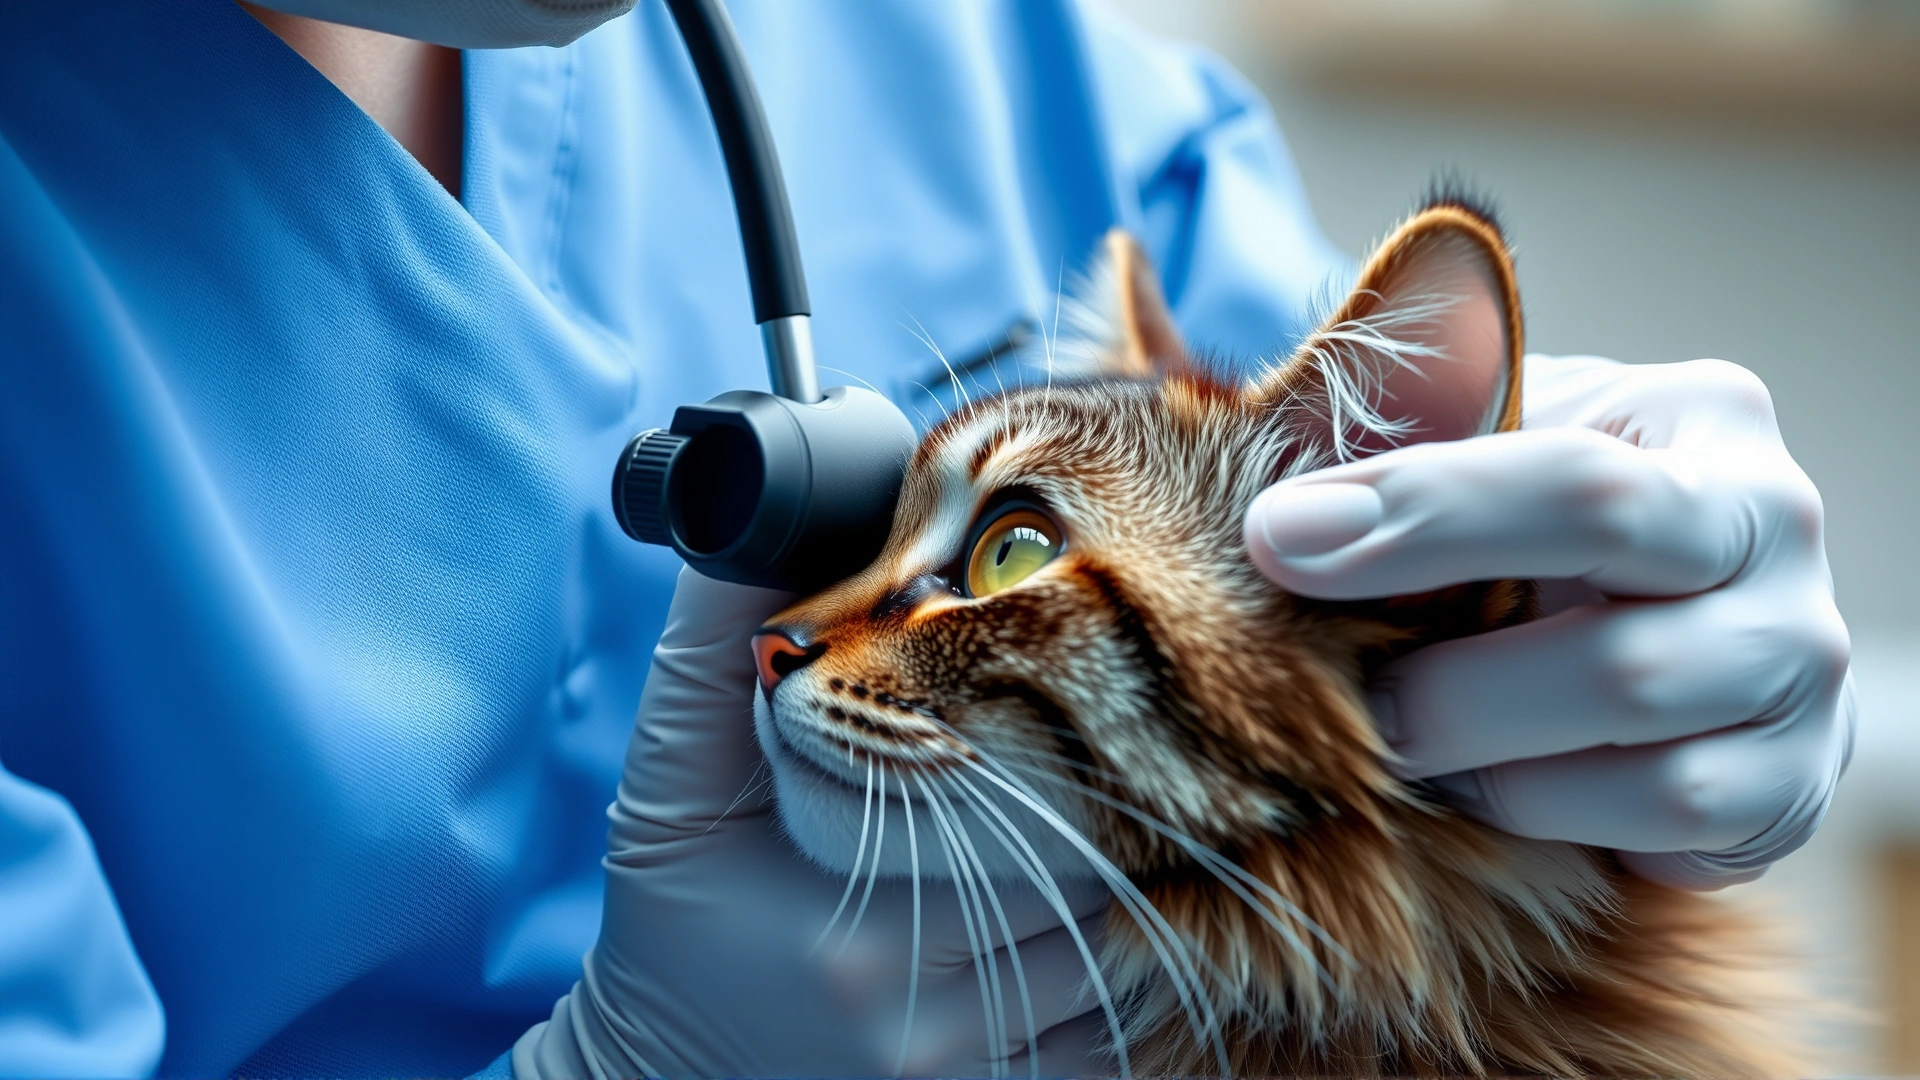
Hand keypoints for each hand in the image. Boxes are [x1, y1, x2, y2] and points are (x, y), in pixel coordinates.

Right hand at [511, 569, 1107, 1078]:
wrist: (662, 1075)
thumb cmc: (676, 920)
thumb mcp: (670, 784)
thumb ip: (708, 656)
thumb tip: (744, 521)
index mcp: (858, 931)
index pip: (1027, 823)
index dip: (1067, 750)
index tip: (1073, 692)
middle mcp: (925, 1020)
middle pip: (1091, 890)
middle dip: (1111, 809)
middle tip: (1123, 739)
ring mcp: (965, 1073)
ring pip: (1115, 963)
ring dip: (1127, 888)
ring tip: (1121, 817)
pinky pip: (1109, 1041)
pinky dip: (1119, 977)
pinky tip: (1097, 916)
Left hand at [1243, 355, 1853, 888]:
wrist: (1626, 599)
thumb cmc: (1510, 505)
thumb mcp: (1465, 433)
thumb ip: (1390, 432)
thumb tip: (1290, 504)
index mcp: (1702, 419)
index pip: (1572, 483)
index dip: (1416, 518)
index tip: (1274, 541)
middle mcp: (1780, 535)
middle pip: (1619, 657)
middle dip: (1452, 694)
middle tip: (1344, 702)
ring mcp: (1804, 668)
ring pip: (1639, 750)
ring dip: (1488, 757)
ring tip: (1403, 739)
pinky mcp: (1791, 784)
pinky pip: (1668, 821)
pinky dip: (1552, 810)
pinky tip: (1489, 781)